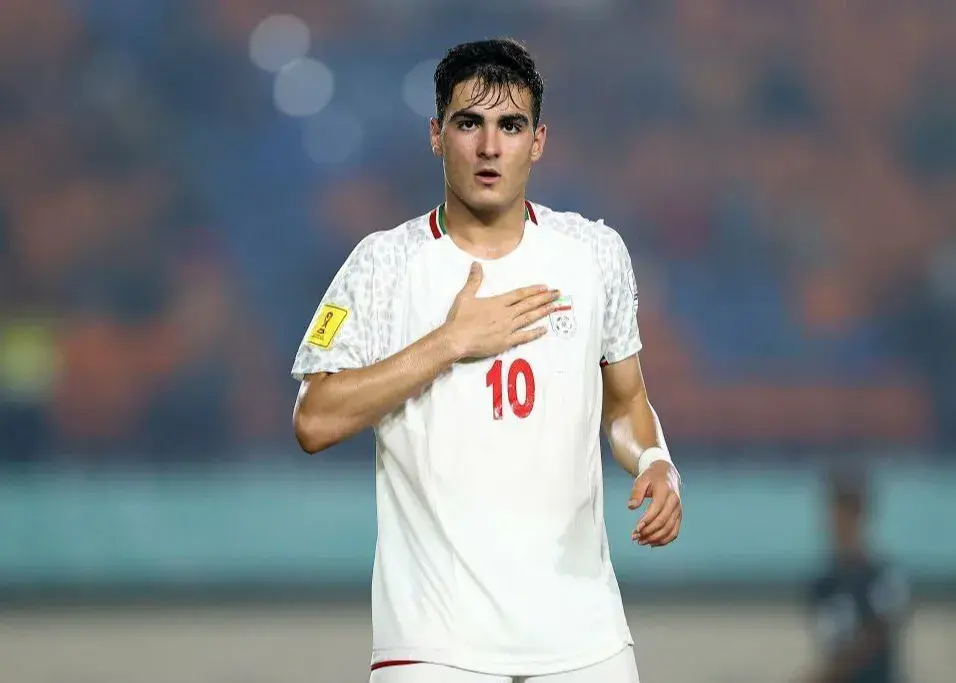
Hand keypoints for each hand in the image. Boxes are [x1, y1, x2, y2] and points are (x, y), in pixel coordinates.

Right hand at [444, 262, 559, 359]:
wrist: (456, 339)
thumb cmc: (459, 318)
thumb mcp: (465, 296)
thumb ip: (474, 280)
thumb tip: (476, 264)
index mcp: (497, 302)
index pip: (519, 294)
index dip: (533, 290)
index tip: (545, 287)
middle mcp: (506, 314)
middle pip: (528, 304)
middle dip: (544, 298)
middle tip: (558, 294)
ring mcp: (508, 328)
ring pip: (529, 318)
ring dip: (542, 312)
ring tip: (554, 307)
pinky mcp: (506, 342)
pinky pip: (524, 337)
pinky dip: (534, 333)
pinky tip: (544, 329)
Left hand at [627, 460, 681, 546]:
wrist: (666, 474)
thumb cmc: (652, 477)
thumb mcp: (641, 480)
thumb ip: (636, 492)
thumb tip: (631, 506)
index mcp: (665, 491)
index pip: (657, 509)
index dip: (647, 520)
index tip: (636, 528)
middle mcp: (675, 501)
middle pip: (663, 521)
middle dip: (648, 532)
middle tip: (634, 537)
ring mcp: (678, 510)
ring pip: (669, 529)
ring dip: (655, 538)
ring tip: (641, 542)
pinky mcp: (679, 516)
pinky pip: (674, 532)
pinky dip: (664, 540)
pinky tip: (652, 543)